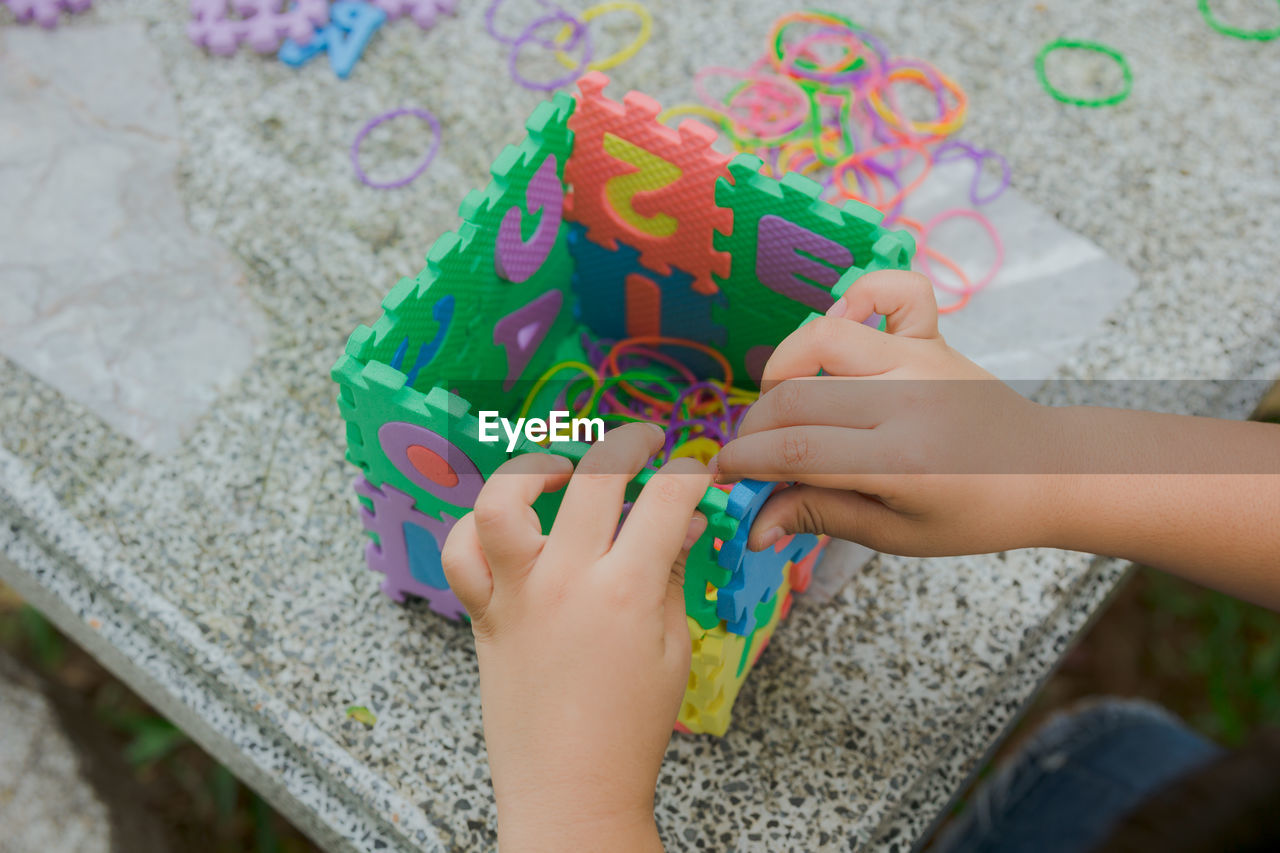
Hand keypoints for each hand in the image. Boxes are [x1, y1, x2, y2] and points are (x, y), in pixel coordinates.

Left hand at [442, 423, 709, 851]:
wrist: (570, 789)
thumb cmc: (630, 729)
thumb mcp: (672, 649)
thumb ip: (671, 575)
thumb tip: (682, 521)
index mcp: (626, 592)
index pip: (666, 499)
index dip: (690, 472)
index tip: (697, 469)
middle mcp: (565, 581)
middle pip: (595, 477)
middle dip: (630, 443)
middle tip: (646, 443)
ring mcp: (516, 595)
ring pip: (502, 500)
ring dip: (534, 468)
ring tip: (560, 469)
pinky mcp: (484, 615)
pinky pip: (460, 553)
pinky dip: (475, 529)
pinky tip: (509, 527)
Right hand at [714, 270, 1059, 556]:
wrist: (1047, 472)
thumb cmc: (974, 512)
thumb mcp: (895, 535)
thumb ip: (819, 516)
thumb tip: (753, 525)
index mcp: (901, 461)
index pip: (797, 451)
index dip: (746, 461)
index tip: (724, 473)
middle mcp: (907, 399)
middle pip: (798, 396)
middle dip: (757, 427)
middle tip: (753, 454)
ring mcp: (920, 359)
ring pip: (825, 335)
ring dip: (785, 366)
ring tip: (785, 400)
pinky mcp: (932, 336)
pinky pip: (893, 290)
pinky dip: (859, 295)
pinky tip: (842, 330)